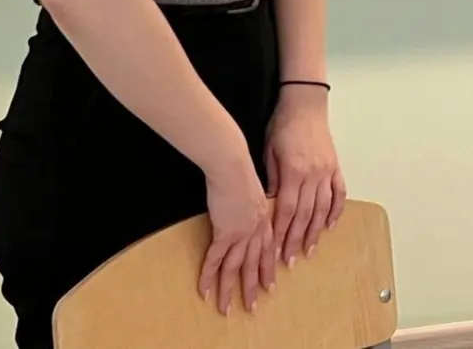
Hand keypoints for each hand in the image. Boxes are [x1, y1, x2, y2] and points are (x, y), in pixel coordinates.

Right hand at [199, 147, 274, 314]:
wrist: (232, 165)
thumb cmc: (241, 172)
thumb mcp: (254, 191)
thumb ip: (255, 206)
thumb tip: (249, 212)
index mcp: (266, 219)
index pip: (268, 249)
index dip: (268, 268)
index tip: (269, 284)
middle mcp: (257, 229)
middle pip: (255, 264)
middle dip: (253, 286)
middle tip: (253, 306)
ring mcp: (242, 232)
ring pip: (236, 268)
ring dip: (230, 290)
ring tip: (227, 308)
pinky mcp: (224, 232)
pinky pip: (215, 260)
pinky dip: (208, 277)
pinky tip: (204, 291)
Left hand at [264, 86, 346, 266]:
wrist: (305, 105)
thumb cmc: (283, 127)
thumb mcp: (269, 153)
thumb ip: (272, 180)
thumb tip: (269, 206)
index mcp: (294, 172)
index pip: (286, 210)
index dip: (280, 234)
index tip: (275, 252)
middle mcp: (313, 175)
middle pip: (305, 214)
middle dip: (296, 239)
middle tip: (290, 260)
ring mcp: (327, 171)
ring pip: (322, 207)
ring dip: (315, 231)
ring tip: (309, 249)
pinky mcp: (335, 166)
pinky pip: (338, 193)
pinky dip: (335, 211)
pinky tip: (330, 225)